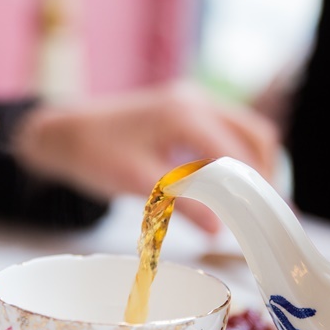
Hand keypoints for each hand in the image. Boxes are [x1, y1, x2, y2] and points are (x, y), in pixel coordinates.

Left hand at [11, 83, 280, 232]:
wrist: (65, 132)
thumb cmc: (94, 154)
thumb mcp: (137, 182)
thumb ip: (182, 202)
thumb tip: (221, 229)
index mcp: (185, 114)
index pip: (238, 154)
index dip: (254, 189)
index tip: (262, 221)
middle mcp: (196, 100)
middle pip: (256, 136)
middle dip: (264, 175)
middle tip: (262, 215)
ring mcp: (195, 101)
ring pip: (247, 131)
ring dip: (254, 165)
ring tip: (249, 205)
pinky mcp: (189, 108)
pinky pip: (229, 131)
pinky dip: (237, 157)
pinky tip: (230, 188)